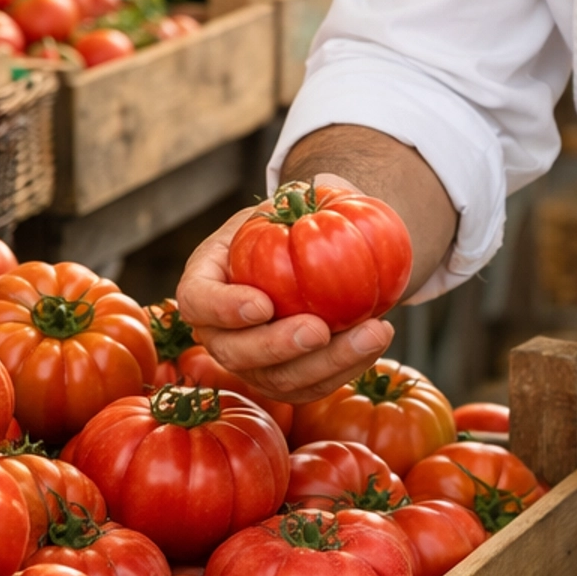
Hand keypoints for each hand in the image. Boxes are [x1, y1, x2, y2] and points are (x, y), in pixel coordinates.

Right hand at [176, 172, 393, 402]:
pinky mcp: (286, 380)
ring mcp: (251, 363)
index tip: (262, 305)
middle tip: (318, 330)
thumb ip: (299, 198)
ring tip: (372, 333)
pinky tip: (378, 338)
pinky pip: (314, 386)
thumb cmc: (287, 225)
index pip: (198, 301)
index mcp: (204, 283)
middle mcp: (219, 332)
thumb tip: (328, 189)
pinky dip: (348, 367)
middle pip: (236, 354)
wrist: (307, 258)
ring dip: (329, 363)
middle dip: (279, 346)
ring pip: (281, 380)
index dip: (224, 310)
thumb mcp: (285, 204)